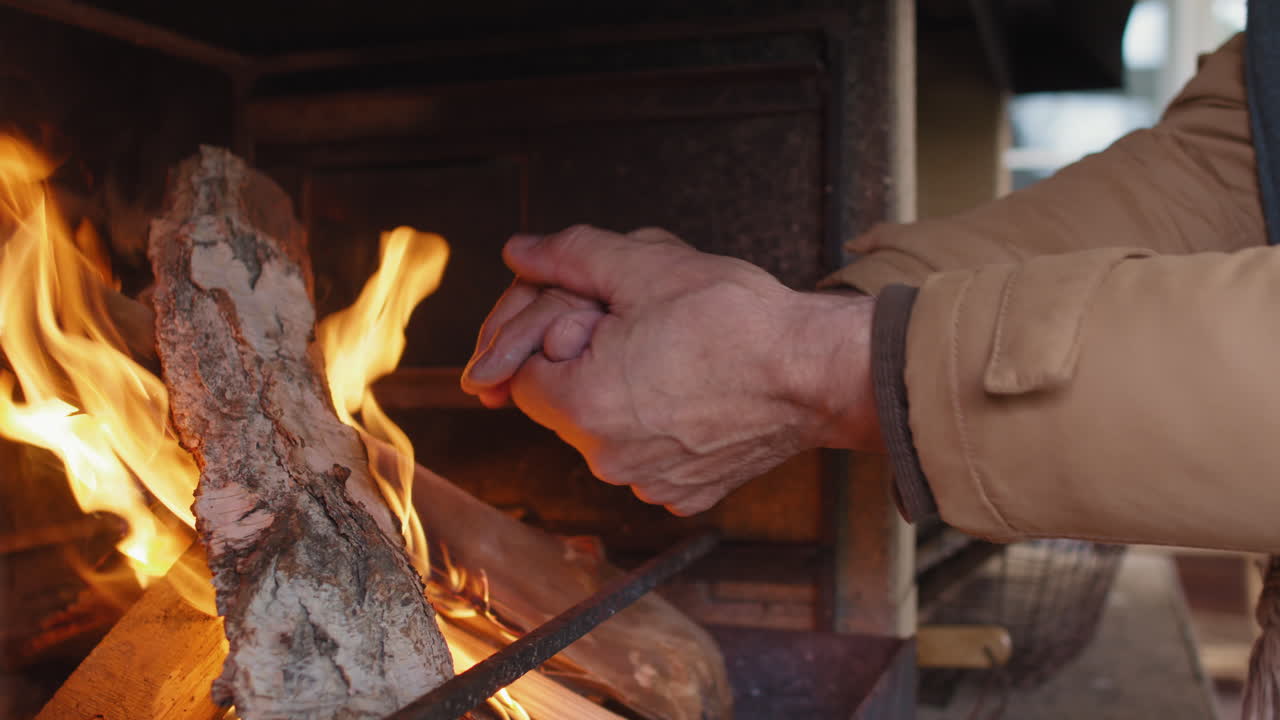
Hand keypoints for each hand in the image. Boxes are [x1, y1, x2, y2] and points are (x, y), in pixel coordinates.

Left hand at [461, 225, 880, 514]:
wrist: (819, 374)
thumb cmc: (739, 321)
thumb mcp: (644, 264)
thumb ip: (567, 255)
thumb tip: (520, 252)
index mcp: (583, 407)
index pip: (518, 372)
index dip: (545, 330)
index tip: (591, 311)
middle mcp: (607, 460)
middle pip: (560, 400)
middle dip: (582, 356)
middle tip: (636, 321)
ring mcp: (648, 483)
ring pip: (604, 426)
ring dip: (619, 387)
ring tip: (671, 350)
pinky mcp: (685, 493)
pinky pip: (646, 452)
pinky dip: (656, 422)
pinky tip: (691, 387)